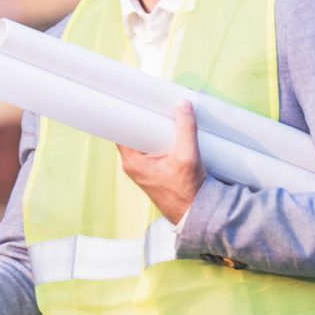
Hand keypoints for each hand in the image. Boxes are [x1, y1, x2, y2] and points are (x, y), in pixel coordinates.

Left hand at [117, 100, 205, 223]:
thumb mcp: (188, 156)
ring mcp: (141, 170)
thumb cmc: (187, 191)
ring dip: (152, 131)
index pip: (120, 130)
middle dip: (143, 120)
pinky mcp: (152, 172)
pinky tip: (170, 136)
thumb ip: (185, 128)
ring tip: (164, 118)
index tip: (129, 100)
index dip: (124, 114)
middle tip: (154, 105)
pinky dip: (157, 142)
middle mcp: (132, 165)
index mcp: (132, 161)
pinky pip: (150, 151)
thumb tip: (183, 105)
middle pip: (132, 134)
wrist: (195, 214)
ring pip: (142, 142)